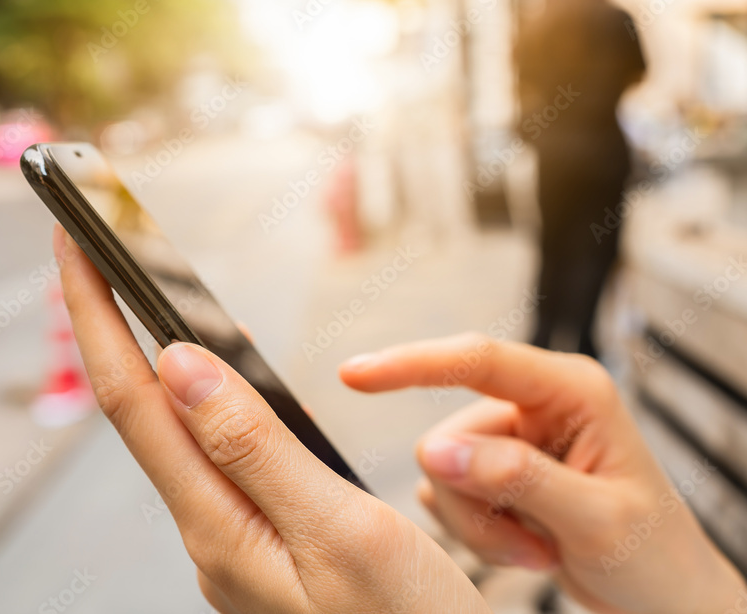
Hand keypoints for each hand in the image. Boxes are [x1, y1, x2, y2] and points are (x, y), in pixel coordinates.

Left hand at [53, 225, 491, 613]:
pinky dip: (206, 401)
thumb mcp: (342, 531)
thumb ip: (255, 450)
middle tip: (96, 247)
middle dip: (109, 322)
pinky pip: (216, 459)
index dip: (96, 315)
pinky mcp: (260, 544)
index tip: (73, 240)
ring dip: (154, 357)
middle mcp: (210, 533)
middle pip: (141, 410)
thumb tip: (178, 364)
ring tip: (142, 295)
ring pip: (177, 433)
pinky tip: (220, 382)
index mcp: (219, 528)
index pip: (133, 399)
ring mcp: (232, 542)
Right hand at [340, 334, 745, 613]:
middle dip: (479, 504)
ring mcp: (511, 441)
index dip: (411, 364)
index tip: (355, 374)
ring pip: (442, 476)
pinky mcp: (495, 473)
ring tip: (538, 548)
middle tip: (532, 543)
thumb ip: (516, 477)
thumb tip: (436, 450)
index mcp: (570, 390)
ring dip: (482, 527)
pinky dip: (480, 536)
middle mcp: (534, 406)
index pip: (477, 361)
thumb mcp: (595, 517)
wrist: (662, 596)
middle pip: (447, 438)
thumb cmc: (655, 552)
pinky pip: (449, 499)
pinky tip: (527, 546)